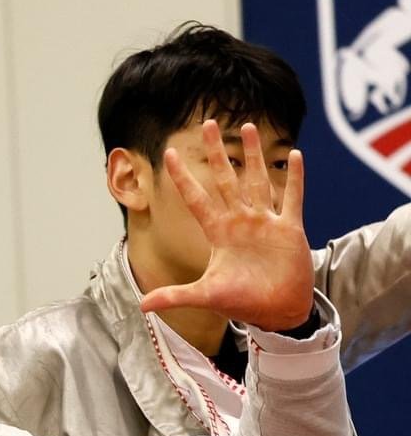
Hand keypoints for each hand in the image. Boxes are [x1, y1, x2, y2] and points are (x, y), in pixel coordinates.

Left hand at [141, 121, 313, 331]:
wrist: (278, 311)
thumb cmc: (243, 302)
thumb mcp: (206, 296)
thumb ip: (175, 296)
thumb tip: (141, 307)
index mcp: (218, 233)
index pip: (196, 198)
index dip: (183, 177)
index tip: (169, 153)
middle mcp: (240, 221)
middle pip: (226, 179)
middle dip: (218, 152)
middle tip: (209, 124)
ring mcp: (265, 222)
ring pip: (257, 180)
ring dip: (253, 155)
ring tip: (247, 127)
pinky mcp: (290, 229)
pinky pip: (292, 197)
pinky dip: (294, 178)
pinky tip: (295, 155)